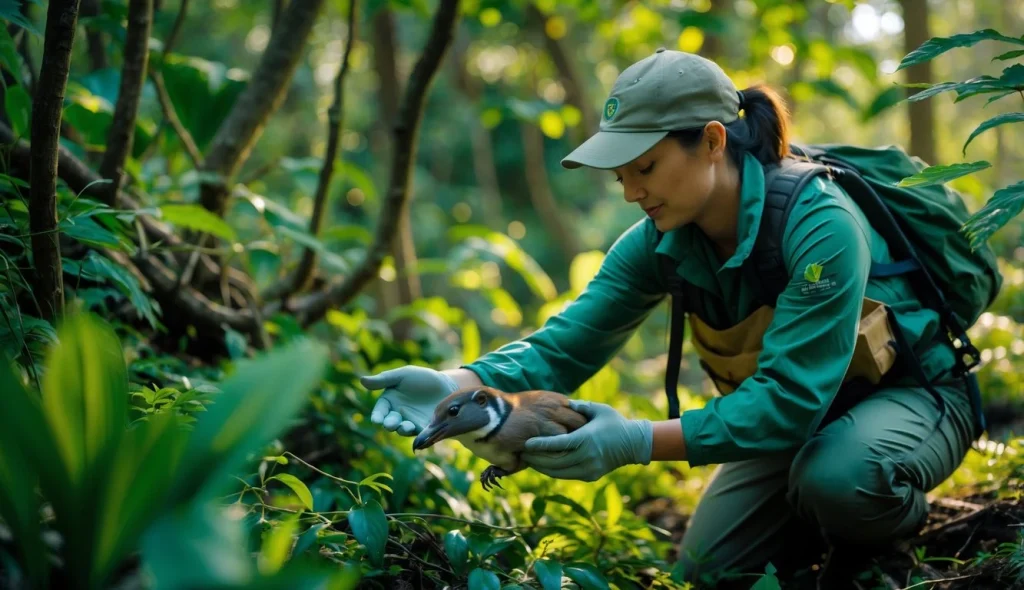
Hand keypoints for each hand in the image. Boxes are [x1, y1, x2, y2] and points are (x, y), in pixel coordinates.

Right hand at [360, 366, 458, 435]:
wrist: (446, 386)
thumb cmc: (422, 379)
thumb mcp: (403, 375)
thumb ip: (384, 379)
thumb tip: (362, 380)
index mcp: (389, 402)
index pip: (380, 410)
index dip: (377, 416)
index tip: (377, 420)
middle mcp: (398, 415)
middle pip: (390, 422)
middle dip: (389, 424)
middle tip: (390, 424)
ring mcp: (411, 423)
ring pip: (403, 430)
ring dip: (403, 429)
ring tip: (405, 426)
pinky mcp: (425, 429)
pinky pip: (421, 434)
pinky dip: (420, 435)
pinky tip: (422, 432)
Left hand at [520, 400, 652, 481]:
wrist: (634, 444)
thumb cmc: (615, 422)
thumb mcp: (598, 409)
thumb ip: (579, 406)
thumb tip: (563, 402)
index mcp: (586, 439)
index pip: (558, 444)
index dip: (540, 445)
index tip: (526, 443)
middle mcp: (586, 456)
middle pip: (554, 461)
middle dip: (536, 458)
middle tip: (522, 453)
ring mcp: (589, 468)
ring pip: (559, 472)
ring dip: (542, 467)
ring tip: (529, 460)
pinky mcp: (590, 475)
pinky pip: (567, 475)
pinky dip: (554, 471)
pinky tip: (544, 465)